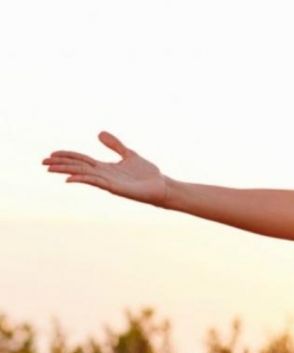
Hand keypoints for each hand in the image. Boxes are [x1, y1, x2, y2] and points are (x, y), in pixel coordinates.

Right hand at [42, 131, 168, 206]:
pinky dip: (83, 179)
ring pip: (83, 174)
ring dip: (67, 171)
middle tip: (43, 163)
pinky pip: (97, 182)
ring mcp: (109, 182)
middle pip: (78, 167)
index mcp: (105, 167)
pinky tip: (70, 178)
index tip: (50, 155)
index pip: (81, 160)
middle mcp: (104, 174)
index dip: (67, 156)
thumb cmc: (147, 174)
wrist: (161, 186)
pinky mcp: (115, 188)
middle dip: (61, 165)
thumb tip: (99, 133)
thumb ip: (114, 145)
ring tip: (50, 169)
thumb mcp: (129, 154)